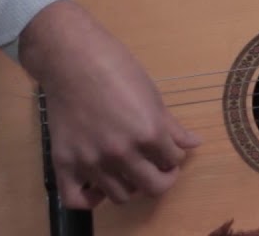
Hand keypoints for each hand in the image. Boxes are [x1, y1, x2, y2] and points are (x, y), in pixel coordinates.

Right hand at [18, 0, 201, 208]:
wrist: (72, 58)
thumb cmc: (116, 68)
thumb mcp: (152, 95)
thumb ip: (172, 126)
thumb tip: (193, 144)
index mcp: (149, 132)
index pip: (173, 160)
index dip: (174, 156)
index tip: (168, 150)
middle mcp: (122, 153)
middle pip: (153, 187)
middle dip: (162, 177)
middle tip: (158, 167)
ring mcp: (92, 161)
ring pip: (121, 196)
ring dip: (129, 186)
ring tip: (129, 170)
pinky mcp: (65, 163)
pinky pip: (77, 200)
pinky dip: (91, 200)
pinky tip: (98, 188)